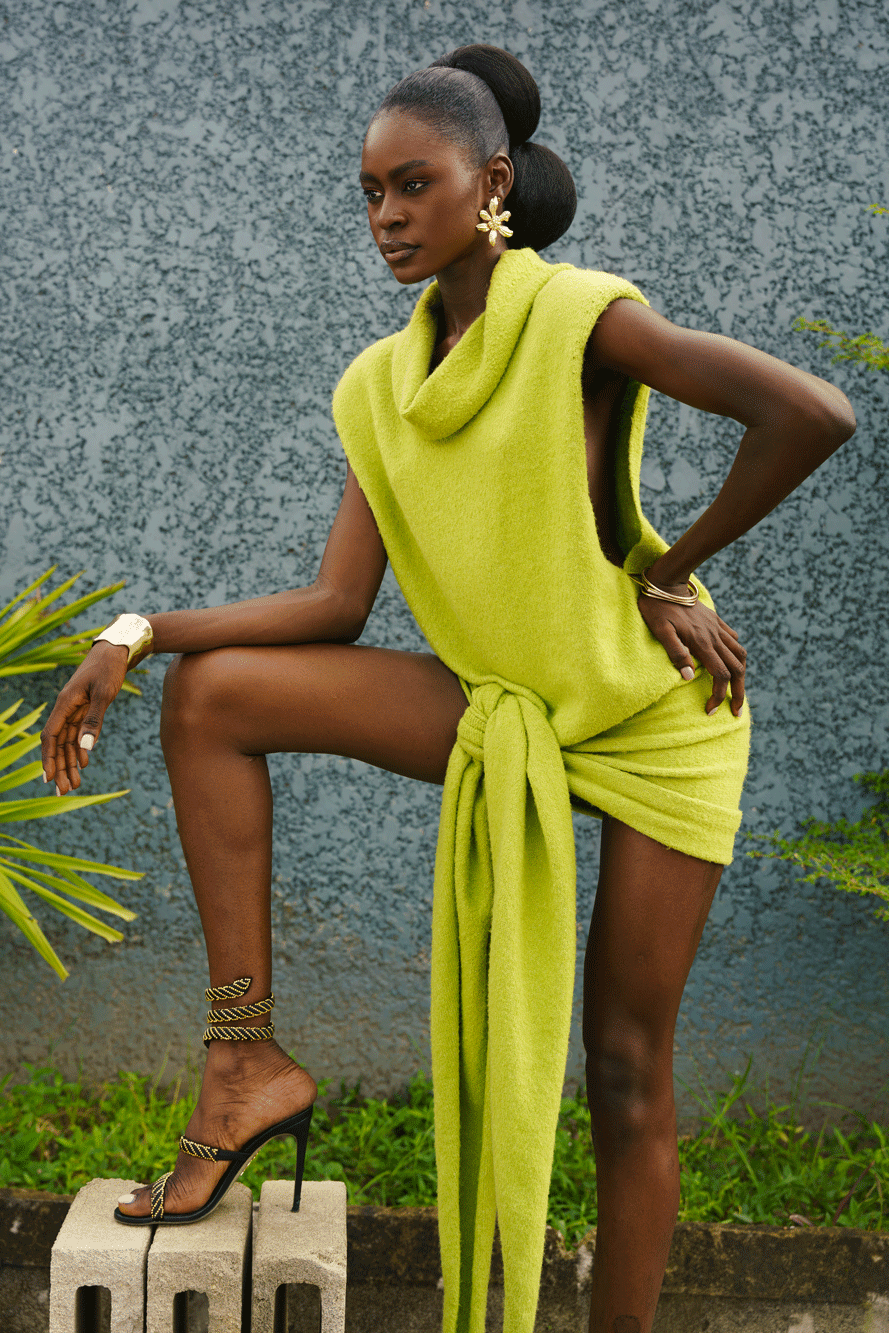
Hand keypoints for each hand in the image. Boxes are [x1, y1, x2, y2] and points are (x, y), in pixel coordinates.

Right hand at [40, 642, 128, 793]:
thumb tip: (85, 746)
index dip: (48, 758)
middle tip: (64, 791)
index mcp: (65, 704)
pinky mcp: (84, 709)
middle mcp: (65, 708)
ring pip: (68, 741)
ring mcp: (74, 709)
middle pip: (58, 743)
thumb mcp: (104, 694)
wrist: (117, 651)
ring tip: (75, 784)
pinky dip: (80, 749)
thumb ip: (94, 720)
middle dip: (60, 768)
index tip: (49, 778)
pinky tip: (84, 763)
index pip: (50, 736)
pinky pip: (78, 733)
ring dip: (70, 762)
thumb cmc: (109, 669)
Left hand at [636, 589, 745, 716]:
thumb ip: (675, 652)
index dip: (719, 696)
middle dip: (738, 693)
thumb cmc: (658, 607)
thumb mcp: (660, 631)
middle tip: (736, 712)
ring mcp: (717, 628)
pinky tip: (732, 661)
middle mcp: (714, 637)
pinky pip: (733, 639)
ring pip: (740, 654)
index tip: (711, 710)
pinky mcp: (716, 621)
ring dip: (742, 675)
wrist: (666, 582)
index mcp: (702, 642)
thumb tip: (689, 677)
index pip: (720, 675)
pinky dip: (737, 653)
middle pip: (737, 669)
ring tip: (738, 690)